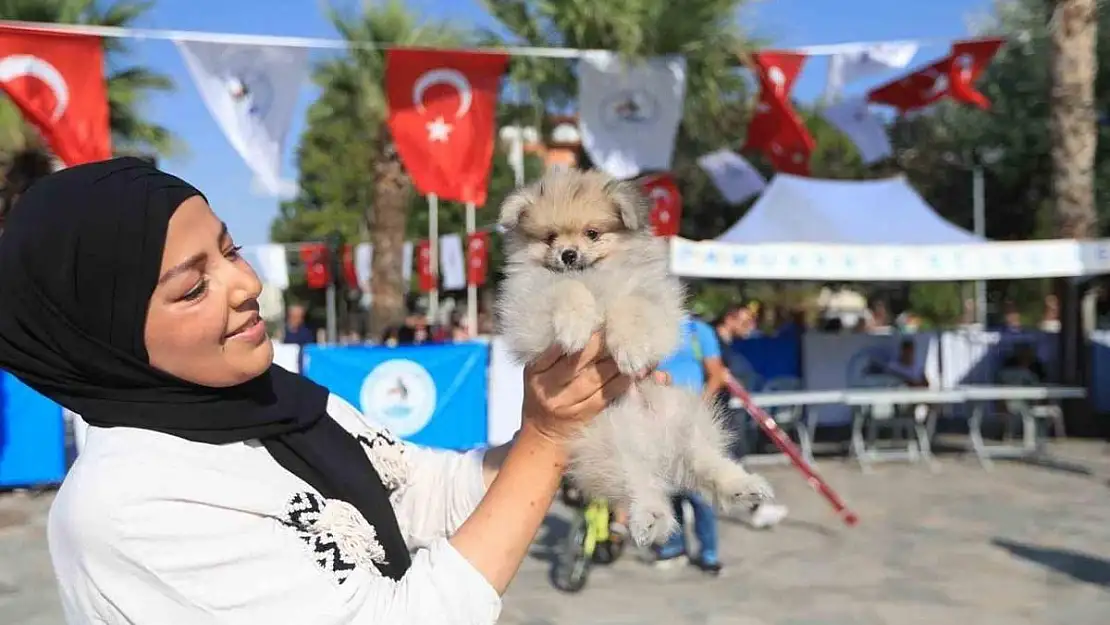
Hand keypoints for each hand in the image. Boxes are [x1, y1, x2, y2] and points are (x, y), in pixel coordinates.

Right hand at [521, 332, 668, 444]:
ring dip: (618, 359)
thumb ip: (553, 350)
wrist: (542, 435)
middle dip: (602, 342)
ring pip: (598, 376)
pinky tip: (638, 368)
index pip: (559, 348)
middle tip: (620, 324)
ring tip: (634, 343)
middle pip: (580, 361)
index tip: (598, 318)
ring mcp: (570, 402)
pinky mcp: (589, 413)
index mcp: (537, 371)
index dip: (581, 333)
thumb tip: (584, 325)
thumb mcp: (536, 370)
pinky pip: (610, 393)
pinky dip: (625, 379)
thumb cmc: (541, 393)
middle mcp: (551, 387)